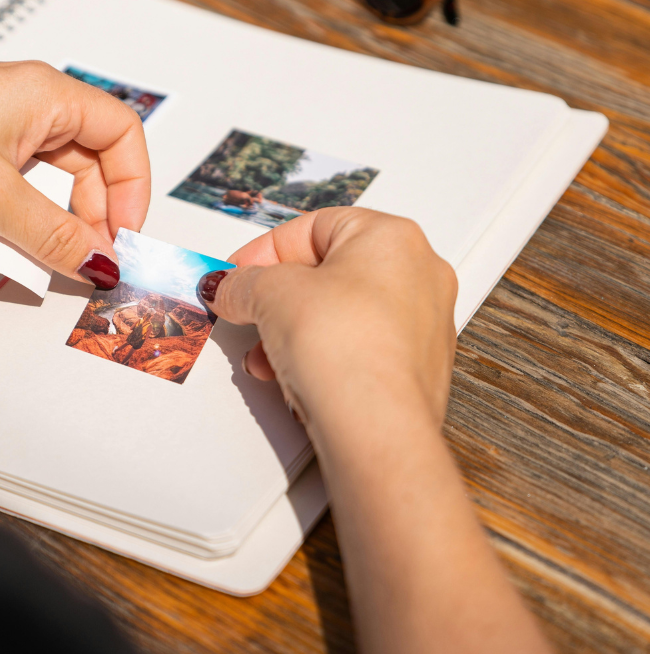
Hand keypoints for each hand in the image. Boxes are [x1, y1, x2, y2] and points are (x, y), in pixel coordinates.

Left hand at [0, 61, 150, 286]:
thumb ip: (56, 236)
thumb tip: (103, 267)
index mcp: (46, 94)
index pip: (121, 134)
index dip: (133, 187)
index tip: (125, 235)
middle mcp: (30, 108)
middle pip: (94, 163)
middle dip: (101, 214)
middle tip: (96, 261)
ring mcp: (2, 133)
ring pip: (59, 183)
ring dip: (66, 224)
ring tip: (61, 260)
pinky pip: (26, 192)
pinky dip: (34, 222)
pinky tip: (28, 248)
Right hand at [201, 207, 457, 433]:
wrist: (376, 426)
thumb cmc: (347, 351)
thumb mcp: (271, 295)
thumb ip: (243, 283)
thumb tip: (230, 286)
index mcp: (393, 237)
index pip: (314, 228)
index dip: (265, 251)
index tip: (237, 274)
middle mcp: (419, 275)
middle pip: (329, 274)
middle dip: (278, 300)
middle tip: (249, 313)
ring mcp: (423, 325)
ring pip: (343, 316)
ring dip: (295, 333)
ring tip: (266, 356)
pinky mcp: (416, 369)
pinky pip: (359, 349)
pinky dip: (324, 357)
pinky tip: (296, 377)